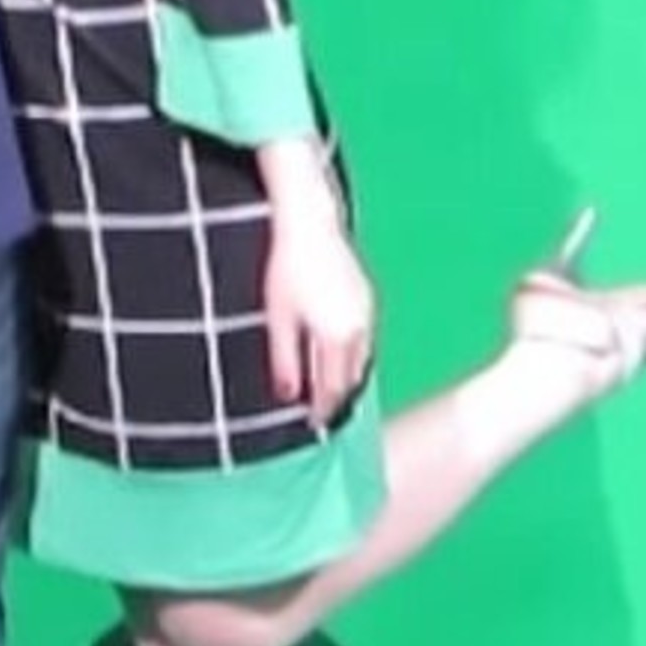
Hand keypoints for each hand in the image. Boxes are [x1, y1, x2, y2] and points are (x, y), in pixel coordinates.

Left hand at [264, 211, 375, 425]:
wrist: (309, 223)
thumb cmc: (287, 268)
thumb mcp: (278, 318)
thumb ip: (285, 360)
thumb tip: (289, 395)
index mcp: (337, 336)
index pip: (334, 387)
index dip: (323, 408)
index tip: (313, 422)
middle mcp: (359, 327)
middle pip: (351, 375)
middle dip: (336, 393)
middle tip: (319, 408)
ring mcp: (366, 310)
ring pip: (360, 356)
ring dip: (345, 372)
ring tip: (326, 383)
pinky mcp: (367, 295)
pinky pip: (362, 335)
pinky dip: (350, 349)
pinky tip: (334, 348)